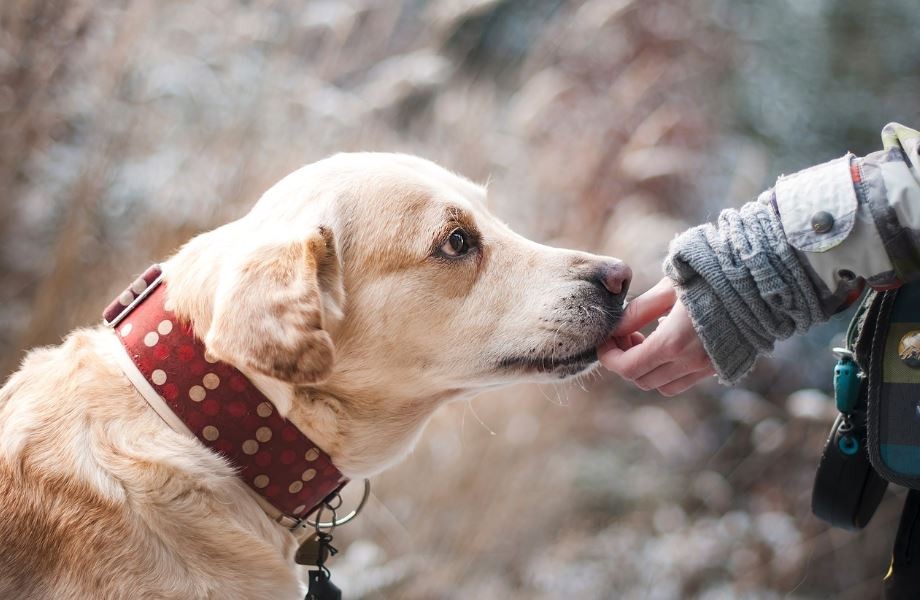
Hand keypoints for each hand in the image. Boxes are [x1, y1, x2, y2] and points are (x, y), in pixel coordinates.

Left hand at [598, 277, 714, 395]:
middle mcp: (690, 362)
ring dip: (647, 369)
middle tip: (625, 335)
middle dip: (625, 361)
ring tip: (646, 339)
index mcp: (673, 342)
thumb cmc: (711, 276)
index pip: (628, 367)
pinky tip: (670, 342)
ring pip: (663, 386)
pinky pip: (684, 381)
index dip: (609, 357)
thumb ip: (638, 311)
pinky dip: (669, 370)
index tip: (605, 340)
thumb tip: (615, 328)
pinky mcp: (720, 366)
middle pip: (641, 380)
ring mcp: (707, 367)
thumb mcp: (668, 288)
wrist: (760, 281)